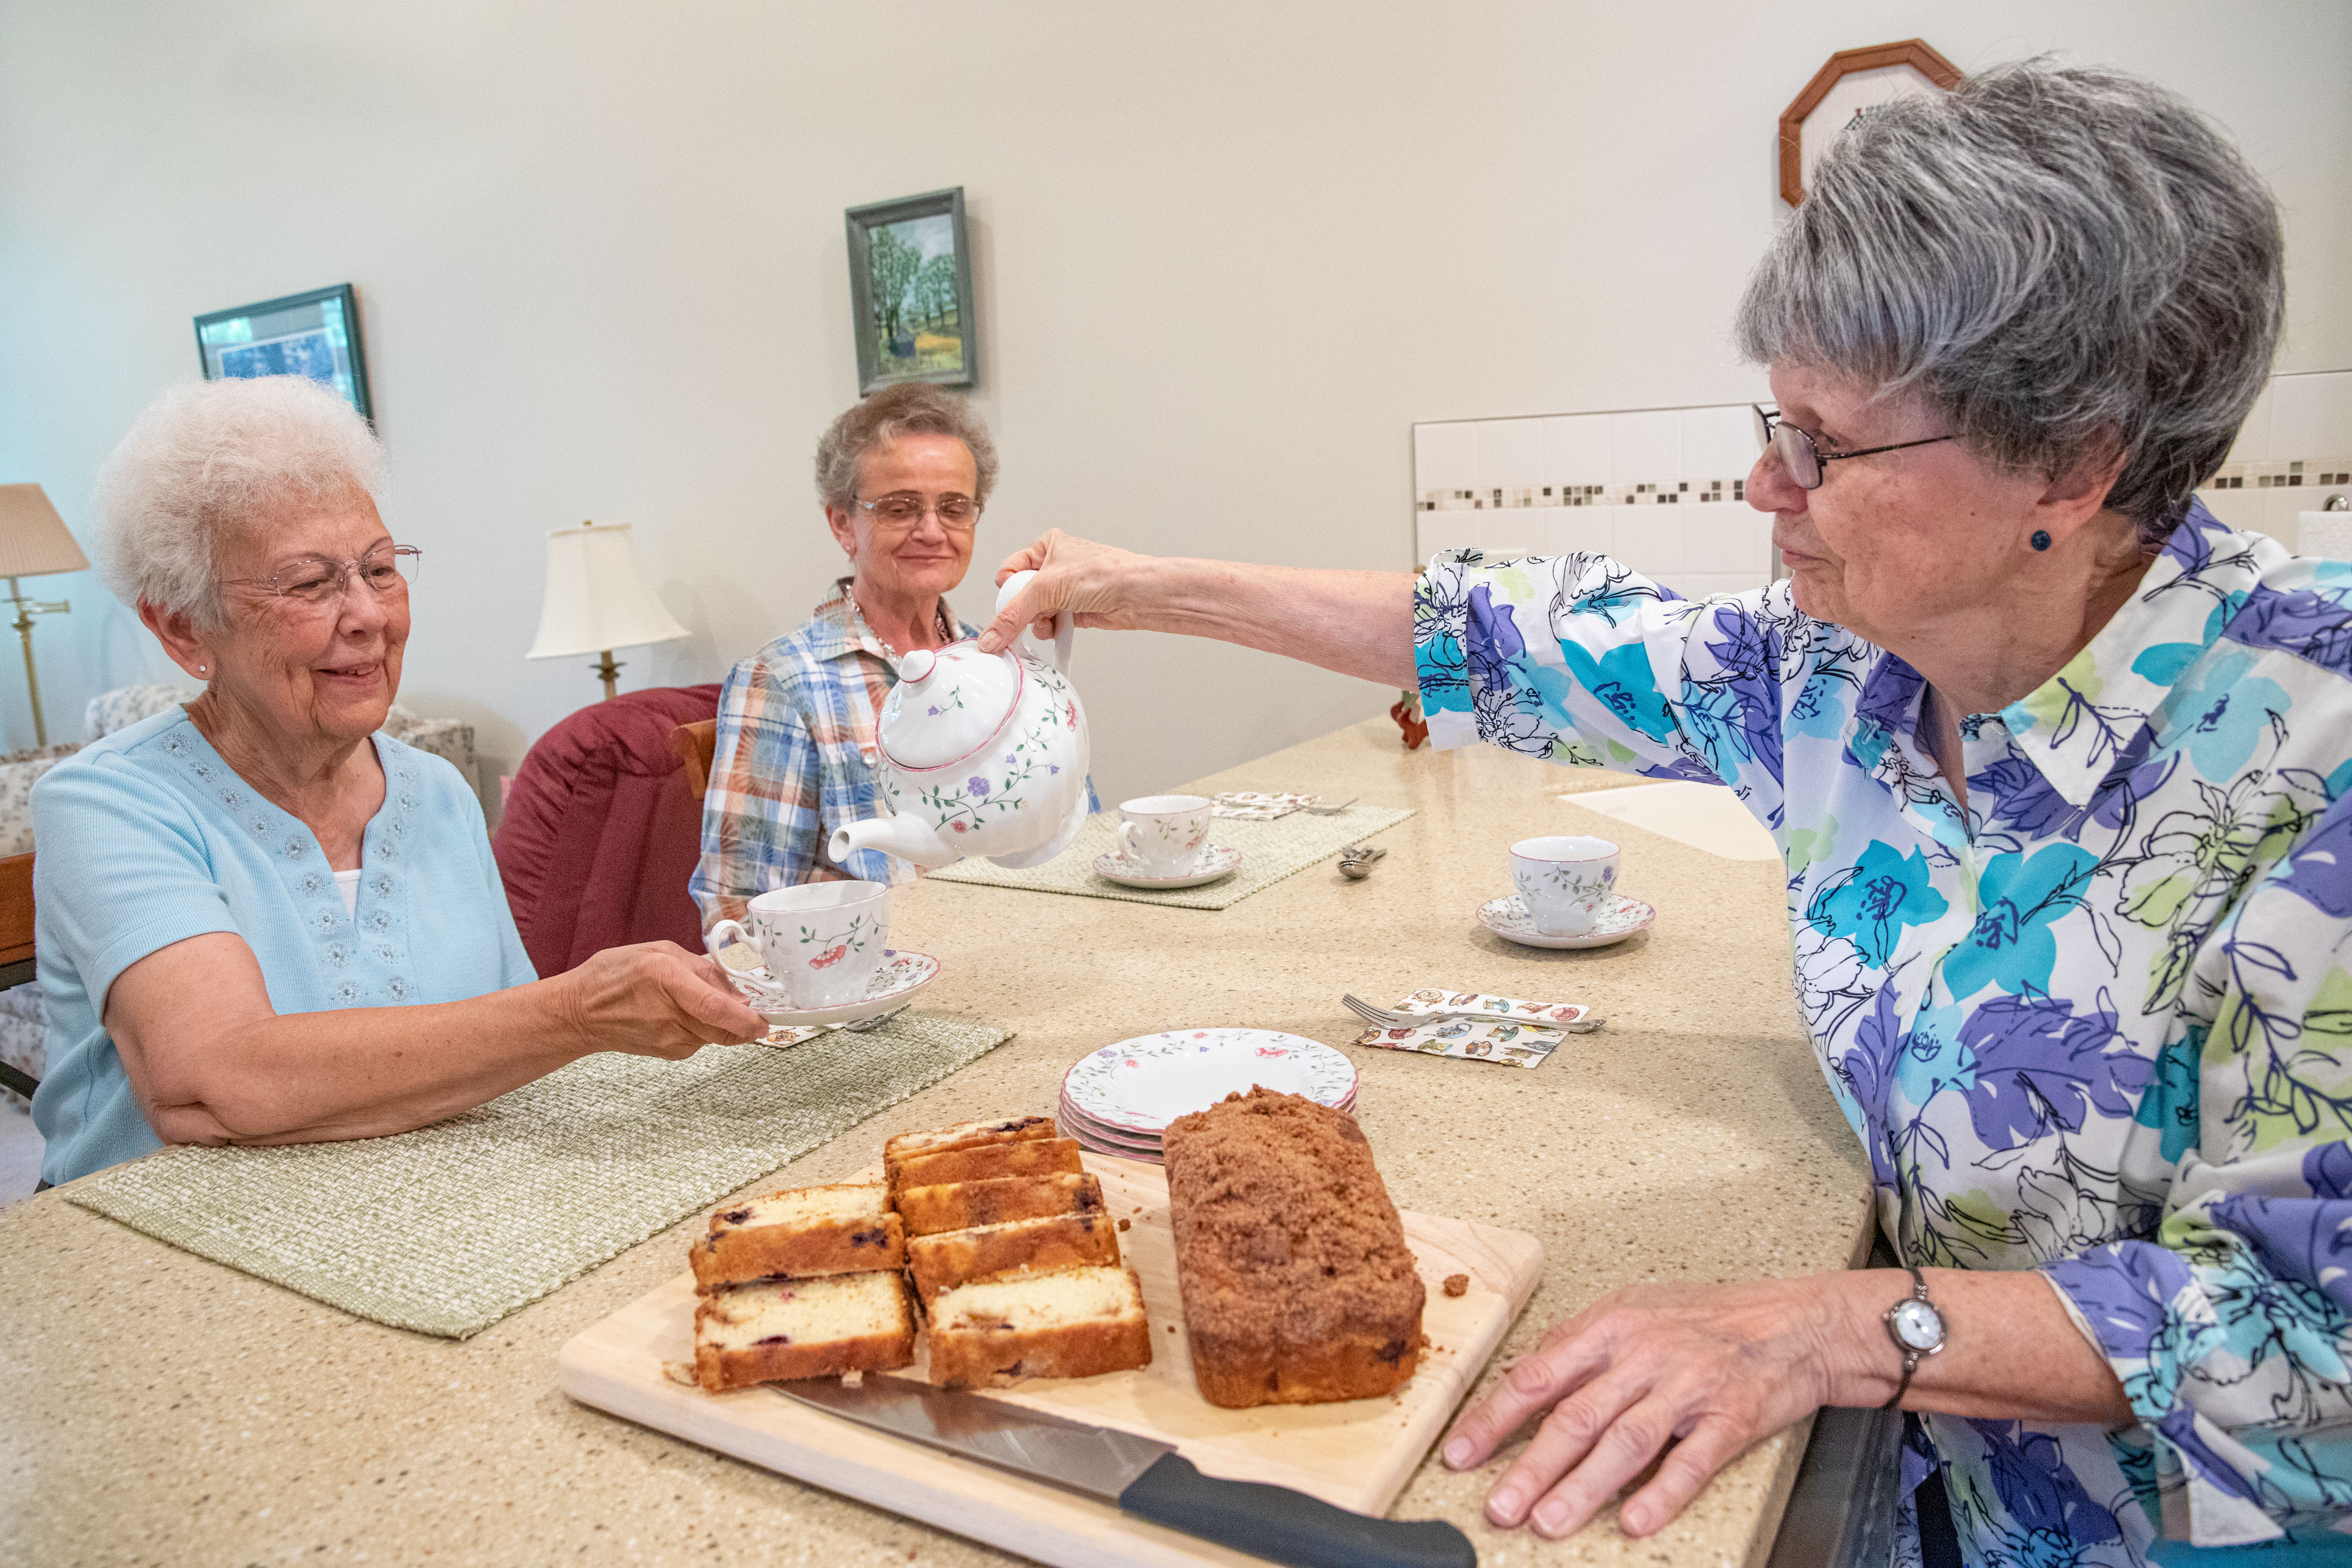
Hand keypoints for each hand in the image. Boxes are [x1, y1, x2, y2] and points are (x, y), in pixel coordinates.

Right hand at [557, 941, 768, 1058]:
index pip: (717, 1008)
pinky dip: (707, 1028)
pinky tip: (687, 1014)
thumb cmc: (615, 975)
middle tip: (753, 1006)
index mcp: (666, 979)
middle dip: (747, 1020)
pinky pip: (702, 1041)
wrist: (579, 1013)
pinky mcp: (668, 1053)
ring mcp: (668, 1039)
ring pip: (718, 1036)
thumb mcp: (660, 952)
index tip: (766, 1018)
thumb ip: (703, 969)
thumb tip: (739, 990)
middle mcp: (670, 1014)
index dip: (748, 1017)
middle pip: (726, 1029)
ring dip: (725, 1022)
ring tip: (705, 1002)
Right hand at [976, 529, 1153, 651]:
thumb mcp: (1046, 587)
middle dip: (1024, 609)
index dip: (1007, 589)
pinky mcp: (1075, 611)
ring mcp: (1065, 590)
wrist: (1137, 595)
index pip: (1010, 570)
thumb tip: (991, 637)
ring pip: (1035, 612)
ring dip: (1037, 622)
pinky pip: (1050, 624)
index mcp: (1046, 546)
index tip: (1009, 603)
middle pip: (1020, 594)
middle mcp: (1055, 567)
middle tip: (1030, 614)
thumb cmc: (1104, 573)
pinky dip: (1051, 629)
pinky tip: (1057, 629)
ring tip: (1048, 620)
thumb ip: (1013, 614)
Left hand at [1440, 1278, 1841, 1538]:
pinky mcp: (1731, 1419)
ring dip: (1583, 1487)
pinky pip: (1691, 1460)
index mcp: (1611, 1328)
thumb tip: (1526, 1373)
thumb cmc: (1707, 1317)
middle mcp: (1644, 1356)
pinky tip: (1635, 1520)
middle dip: (1532, 1466)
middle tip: (1499, 1506)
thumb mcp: (1633, 1309)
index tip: (1461, 1454)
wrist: (1794, 1322)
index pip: (1538, 1375)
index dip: (1496, 1418)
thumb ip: (1579, 1344)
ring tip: (1548, 1522)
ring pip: (1625, 1442)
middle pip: (1577, 1416)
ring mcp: (1688, 1388)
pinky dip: (1661, 1492)